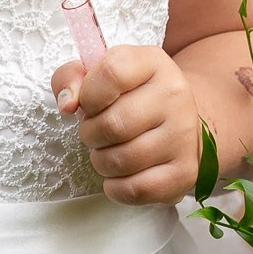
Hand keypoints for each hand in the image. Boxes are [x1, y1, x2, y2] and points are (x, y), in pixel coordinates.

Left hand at [55, 43, 201, 202]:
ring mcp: (184, 135)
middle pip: (113, 124)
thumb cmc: (128, 98)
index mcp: (152, 63)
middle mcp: (175, 96)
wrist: (176, 123)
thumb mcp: (98, 76)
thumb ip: (70, 79)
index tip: (89, 104)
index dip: (89, 95)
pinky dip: (116, 187)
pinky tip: (120, 174)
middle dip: (90, 134)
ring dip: (101, 161)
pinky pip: (135, 190)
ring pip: (121, 161)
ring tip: (109, 151)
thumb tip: (67, 105)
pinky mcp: (184, 172)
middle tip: (96, 133)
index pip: (112, 72)